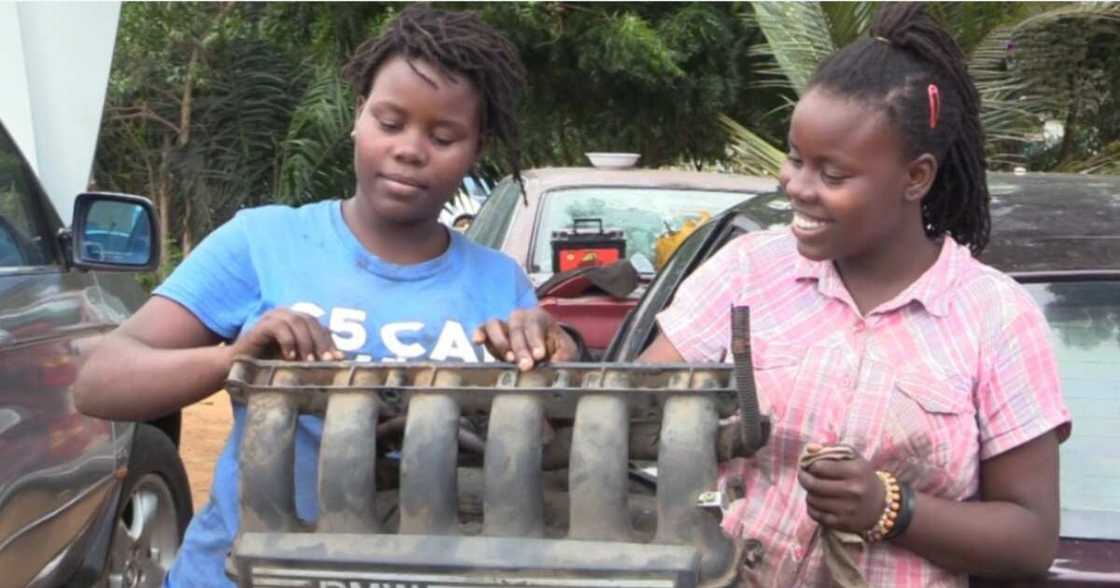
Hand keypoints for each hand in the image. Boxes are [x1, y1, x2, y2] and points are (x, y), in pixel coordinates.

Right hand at [228, 308, 342, 361]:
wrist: (236, 367)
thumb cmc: (267, 365)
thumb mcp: (295, 360)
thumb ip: (312, 356)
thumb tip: (339, 361)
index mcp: (297, 321)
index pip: (319, 326)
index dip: (330, 341)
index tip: (339, 359)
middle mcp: (286, 314)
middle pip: (311, 321)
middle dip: (322, 342)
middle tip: (328, 361)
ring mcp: (272, 317)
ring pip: (297, 322)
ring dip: (306, 342)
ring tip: (309, 362)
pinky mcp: (260, 325)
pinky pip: (278, 328)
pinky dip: (287, 342)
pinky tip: (289, 358)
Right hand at [472, 308, 577, 370]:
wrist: (547, 352)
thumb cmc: (557, 350)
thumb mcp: (567, 352)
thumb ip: (564, 357)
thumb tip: (555, 364)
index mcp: (540, 317)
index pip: (535, 324)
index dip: (535, 340)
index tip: (539, 356)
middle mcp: (520, 317)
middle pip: (516, 327)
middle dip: (521, 348)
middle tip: (526, 366)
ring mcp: (504, 325)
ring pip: (495, 325)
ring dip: (501, 343)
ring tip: (509, 360)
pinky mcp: (491, 336)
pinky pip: (482, 330)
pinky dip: (479, 333)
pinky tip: (478, 341)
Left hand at [797, 448, 884, 533]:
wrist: (882, 505)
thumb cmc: (862, 476)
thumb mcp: (853, 458)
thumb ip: (831, 449)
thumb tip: (809, 448)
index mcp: (856, 471)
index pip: (819, 467)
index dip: (811, 465)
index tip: (811, 466)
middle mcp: (853, 491)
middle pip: (813, 484)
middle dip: (804, 478)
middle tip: (804, 475)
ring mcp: (847, 509)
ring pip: (812, 499)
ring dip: (809, 493)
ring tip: (814, 489)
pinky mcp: (842, 523)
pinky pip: (815, 514)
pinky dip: (812, 507)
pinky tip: (818, 502)